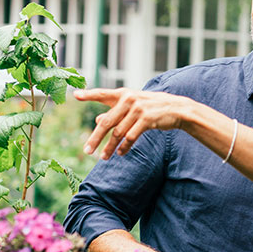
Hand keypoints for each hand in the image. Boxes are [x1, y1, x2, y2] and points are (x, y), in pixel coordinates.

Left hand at [74, 88, 193, 158]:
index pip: (102, 94)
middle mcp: (129, 100)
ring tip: (103, 157)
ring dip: (110, 147)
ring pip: (118, 133)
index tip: (75, 95)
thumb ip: (115, 113)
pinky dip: (124, 147)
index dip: (89, 94)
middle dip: (95, 138)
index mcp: (123, 94)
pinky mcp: (147, 119)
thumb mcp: (133, 107)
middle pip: (107, 122)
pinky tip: (120, 153)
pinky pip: (131, 137)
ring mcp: (138, 109)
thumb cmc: (151, 107)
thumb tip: (97, 120)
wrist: (176, 109)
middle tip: (86, 150)